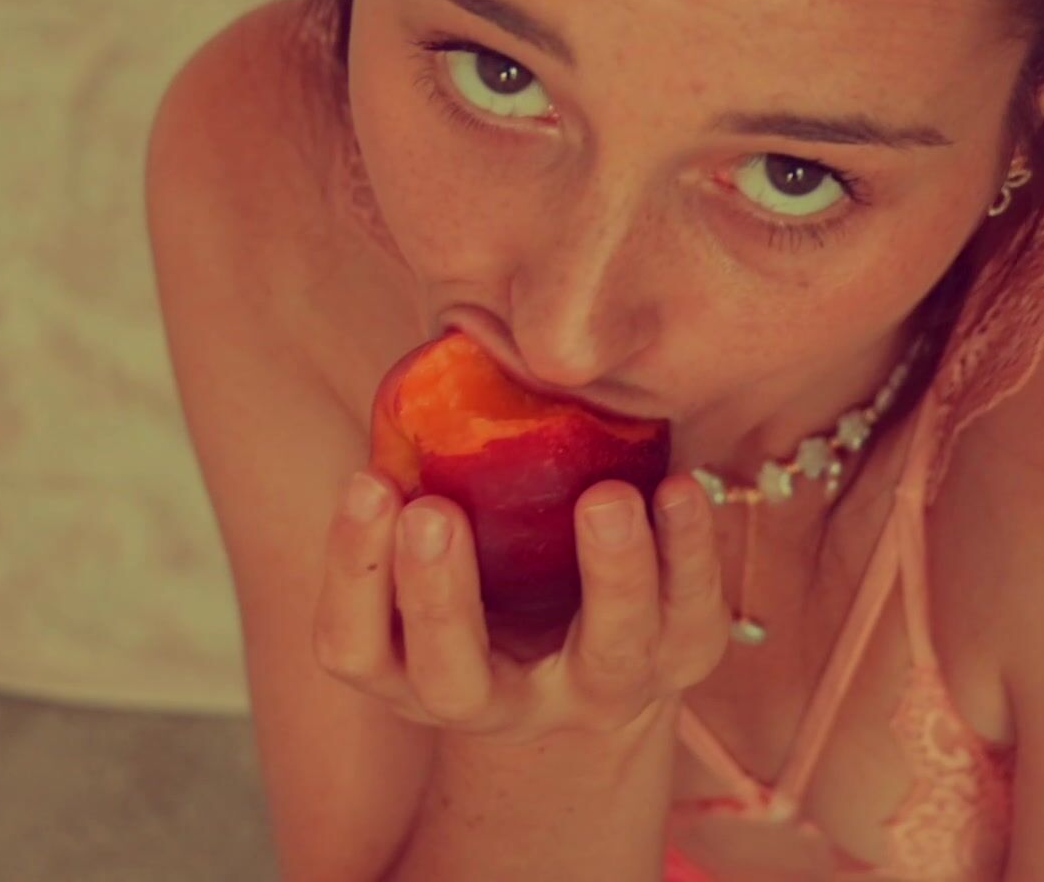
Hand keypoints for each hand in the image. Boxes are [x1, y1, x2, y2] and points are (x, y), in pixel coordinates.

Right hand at [312, 468, 729, 745]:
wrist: (604, 656)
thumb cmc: (497, 565)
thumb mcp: (453, 538)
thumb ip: (428, 473)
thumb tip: (435, 344)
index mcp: (411, 669)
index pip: (354, 644)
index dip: (353, 571)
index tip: (368, 480)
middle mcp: (496, 700)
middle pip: (454, 677)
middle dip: (440, 595)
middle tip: (434, 511)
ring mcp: (595, 690)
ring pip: (603, 650)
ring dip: (607, 572)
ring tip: (605, 498)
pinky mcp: (678, 661)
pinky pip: (690, 615)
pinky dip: (688, 551)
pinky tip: (677, 487)